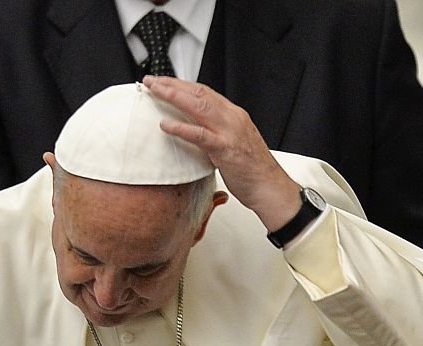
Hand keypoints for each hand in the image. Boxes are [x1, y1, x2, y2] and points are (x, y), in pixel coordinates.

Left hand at [142, 76, 301, 230]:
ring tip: (154, 92)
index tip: (164, 82)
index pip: (204, 92)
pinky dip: (181, 128)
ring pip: (198, 106)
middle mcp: (232, 118)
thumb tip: (196, 133)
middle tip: (151, 81)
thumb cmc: (253, 171)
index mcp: (233, 115)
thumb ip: (216, 135)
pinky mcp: (225, 149)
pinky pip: (200, 135)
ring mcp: (229, 132)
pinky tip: (165, 124)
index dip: (183, 85)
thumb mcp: (233, 145)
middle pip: (198, 93)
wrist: (271, 187)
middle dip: (173, 85)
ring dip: (173, 97)